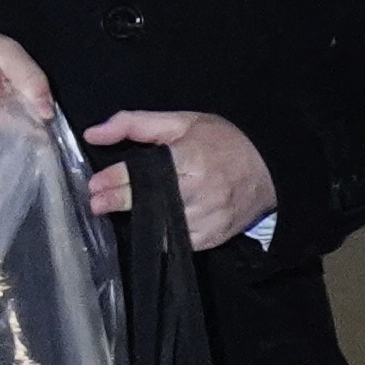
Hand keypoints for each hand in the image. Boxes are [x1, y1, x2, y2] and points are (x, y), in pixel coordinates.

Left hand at [84, 112, 276, 250]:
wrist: (271, 169)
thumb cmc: (222, 142)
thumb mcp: (182, 122)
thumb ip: (134, 124)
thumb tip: (93, 133)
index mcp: (191, 159)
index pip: (146, 173)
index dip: (116, 180)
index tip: (95, 185)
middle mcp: (199, 192)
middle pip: (151, 201)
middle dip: (119, 202)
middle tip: (96, 203)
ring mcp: (207, 219)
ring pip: (162, 227)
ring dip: (137, 221)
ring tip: (115, 213)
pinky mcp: (212, 238)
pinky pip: (177, 243)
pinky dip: (159, 236)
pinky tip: (146, 226)